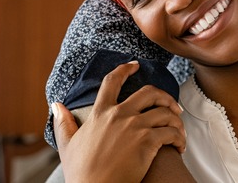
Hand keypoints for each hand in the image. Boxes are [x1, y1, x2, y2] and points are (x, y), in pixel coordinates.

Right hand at [53, 61, 186, 182]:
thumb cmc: (81, 173)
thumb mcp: (67, 145)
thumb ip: (63, 123)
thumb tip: (57, 105)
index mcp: (100, 113)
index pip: (112, 81)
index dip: (124, 69)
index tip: (135, 65)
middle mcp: (119, 115)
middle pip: (150, 92)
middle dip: (165, 96)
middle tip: (172, 106)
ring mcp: (135, 127)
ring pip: (166, 112)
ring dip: (176, 121)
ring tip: (178, 131)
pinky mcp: (148, 142)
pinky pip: (172, 132)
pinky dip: (179, 138)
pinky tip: (179, 146)